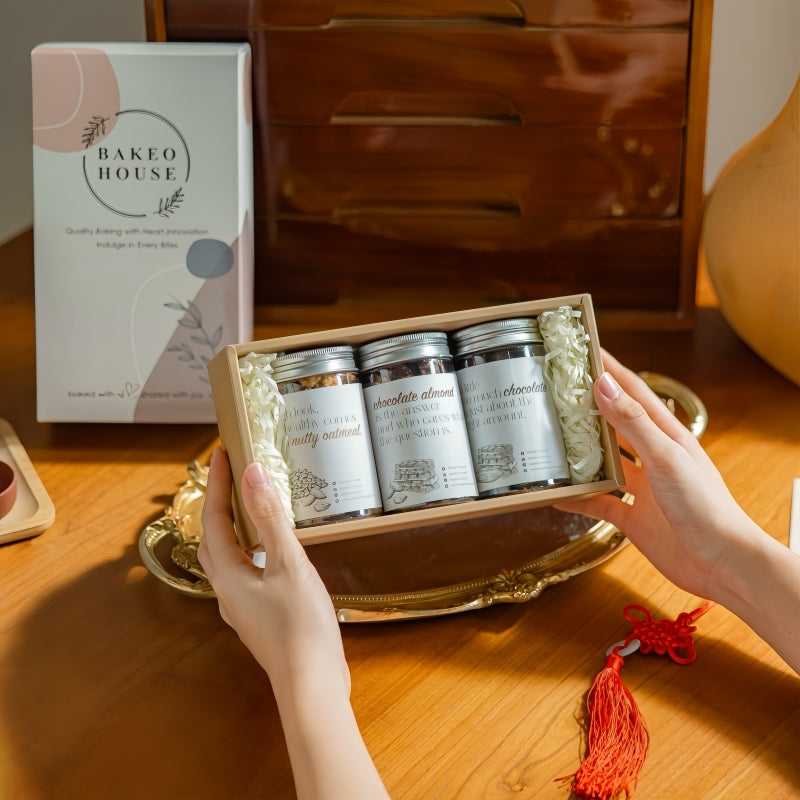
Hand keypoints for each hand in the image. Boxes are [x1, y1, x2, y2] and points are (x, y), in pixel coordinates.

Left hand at [198, 449, 390, 798]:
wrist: (312, 685)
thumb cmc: (300, 628)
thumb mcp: (289, 565)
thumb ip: (271, 518)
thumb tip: (252, 474)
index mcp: (229, 576)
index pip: (214, 519)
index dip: (217, 484)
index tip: (221, 452)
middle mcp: (229, 592)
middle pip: (214, 539)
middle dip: (219, 504)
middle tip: (230, 476)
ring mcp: (244, 607)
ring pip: (229, 558)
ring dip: (234, 528)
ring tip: (249, 505)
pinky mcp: (262, 617)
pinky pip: (247, 573)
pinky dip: (253, 550)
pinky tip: (273, 551)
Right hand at [555, 350, 762, 602]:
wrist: (722, 563)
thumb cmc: (706, 507)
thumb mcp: (666, 457)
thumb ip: (633, 423)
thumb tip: (605, 386)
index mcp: (666, 436)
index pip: (634, 393)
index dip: (611, 371)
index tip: (585, 352)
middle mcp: (653, 458)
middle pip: (614, 425)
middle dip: (588, 408)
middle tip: (557, 394)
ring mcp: (642, 488)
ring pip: (603, 464)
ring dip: (580, 454)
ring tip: (550, 440)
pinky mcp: (633, 517)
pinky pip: (598, 503)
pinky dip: (578, 498)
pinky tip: (558, 495)